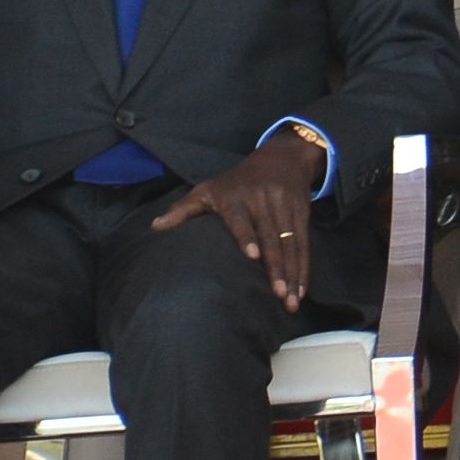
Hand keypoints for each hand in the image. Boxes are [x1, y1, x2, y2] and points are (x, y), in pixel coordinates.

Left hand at [152, 129, 328, 310]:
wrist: (281, 158)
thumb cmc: (236, 182)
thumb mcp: (208, 189)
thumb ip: (183, 209)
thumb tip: (155, 227)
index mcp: (237, 198)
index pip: (241, 219)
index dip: (247, 237)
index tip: (252, 256)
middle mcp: (264, 202)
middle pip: (271, 237)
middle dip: (277, 267)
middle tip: (278, 294)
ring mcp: (285, 208)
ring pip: (291, 243)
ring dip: (293, 273)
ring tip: (292, 300)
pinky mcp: (302, 214)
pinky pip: (304, 243)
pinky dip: (304, 267)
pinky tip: (302, 288)